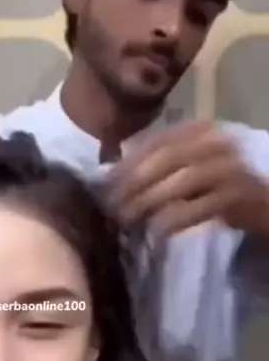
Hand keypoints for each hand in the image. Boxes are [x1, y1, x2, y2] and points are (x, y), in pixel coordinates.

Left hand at [111, 121, 268, 236]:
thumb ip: (159, 167)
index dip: (129, 163)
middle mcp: (216, 142)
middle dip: (135, 183)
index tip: (106, 185)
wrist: (264, 206)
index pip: (157, 141)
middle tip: (113, 207)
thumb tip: (113, 176)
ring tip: (129, 221)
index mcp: (201, 130)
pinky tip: (158, 230)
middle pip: (167, 158)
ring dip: (150, 201)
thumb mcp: (188, 170)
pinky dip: (176, 218)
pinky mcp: (238, 195)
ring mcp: (230, 167)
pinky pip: (200, 206)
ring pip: (182, 181)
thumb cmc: (217, 189)